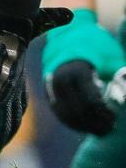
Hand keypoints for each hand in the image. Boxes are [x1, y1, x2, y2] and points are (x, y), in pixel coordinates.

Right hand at [41, 7, 125, 134]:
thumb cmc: (97, 46)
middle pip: (78, 111)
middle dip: (95, 123)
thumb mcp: (111, 57)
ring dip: (84, 126)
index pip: (91, 100)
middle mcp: (61, 80)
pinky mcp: (49, 93)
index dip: (104, 114)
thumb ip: (121, 74)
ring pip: (67, 115)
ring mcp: (51, 87)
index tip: (116, 121)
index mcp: (77, 70)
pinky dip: (73, 123)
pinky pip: (60, 114)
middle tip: (110, 130)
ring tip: (100, 131)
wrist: (69, 36)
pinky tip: (87, 127)